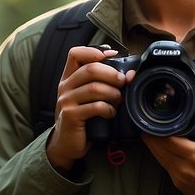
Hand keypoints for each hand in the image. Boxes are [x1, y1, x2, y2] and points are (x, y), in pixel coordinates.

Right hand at [45, 45, 125, 172]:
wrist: (66, 144)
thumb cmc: (82, 118)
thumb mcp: (87, 98)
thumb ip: (102, 83)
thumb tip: (129, 74)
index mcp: (68, 78)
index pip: (75, 54)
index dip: (94, 51)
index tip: (112, 55)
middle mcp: (64, 87)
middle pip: (90, 69)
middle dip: (112, 74)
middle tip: (123, 83)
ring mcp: (66, 101)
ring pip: (95, 88)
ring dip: (113, 94)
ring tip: (119, 101)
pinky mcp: (71, 115)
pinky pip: (95, 106)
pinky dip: (108, 109)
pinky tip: (111, 113)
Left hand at [142, 97, 194, 194]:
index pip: (168, 140)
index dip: (158, 127)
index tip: (157, 116)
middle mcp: (184, 169)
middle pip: (157, 147)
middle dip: (152, 133)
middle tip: (151, 119)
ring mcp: (178, 177)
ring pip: (157, 156)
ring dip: (154, 143)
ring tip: (154, 129)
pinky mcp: (176, 183)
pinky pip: (163, 164)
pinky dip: (160, 153)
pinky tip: (162, 145)